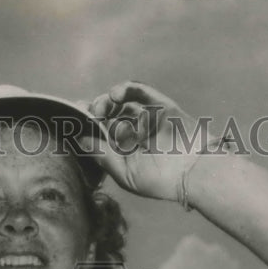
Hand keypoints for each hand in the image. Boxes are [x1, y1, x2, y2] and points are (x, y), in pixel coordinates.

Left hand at [85, 81, 202, 201]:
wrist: (195, 172)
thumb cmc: (161, 180)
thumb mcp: (124, 172)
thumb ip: (101, 154)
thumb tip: (78, 137)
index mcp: (125, 151)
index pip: (101, 132)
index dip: (87, 123)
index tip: (73, 118)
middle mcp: (135, 133)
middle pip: (108, 114)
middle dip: (95, 111)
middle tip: (89, 113)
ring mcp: (148, 118)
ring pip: (121, 102)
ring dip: (107, 101)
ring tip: (102, 107)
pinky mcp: (160, 105)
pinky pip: (140, 91)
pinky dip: (126, 89)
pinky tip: (115, 95)